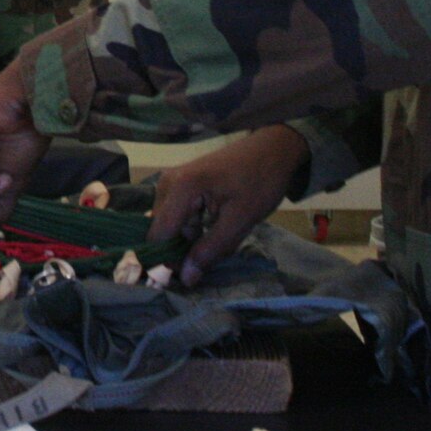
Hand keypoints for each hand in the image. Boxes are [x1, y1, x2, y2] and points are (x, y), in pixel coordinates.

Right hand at [147, 124, 308, 286]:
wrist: (272, 149)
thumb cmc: (260, 181)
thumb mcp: (241, 220)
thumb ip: (211, 250)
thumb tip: (186, 279)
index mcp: (180, 189)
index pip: (158, 237)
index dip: (166, 263)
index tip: (186, 281)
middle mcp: (167, 184)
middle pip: (162, 233)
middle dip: (181, 252)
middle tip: (211, 259)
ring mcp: (171, 183)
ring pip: (170, 227)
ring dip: (188, 242)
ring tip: (218, 239)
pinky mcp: (179, 186)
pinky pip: (177, 217)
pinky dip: (192, 230)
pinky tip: (214, 228)